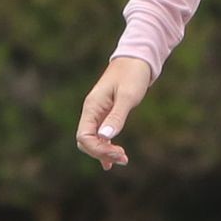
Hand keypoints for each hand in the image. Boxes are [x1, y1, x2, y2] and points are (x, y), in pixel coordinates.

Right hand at [76, 57, 152, 171]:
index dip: (98, 150)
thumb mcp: (127, 96)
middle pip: (85, 141)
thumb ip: (117, 116)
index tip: (119, 153)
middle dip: (101, 153)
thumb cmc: (133, 75)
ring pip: (92, 140)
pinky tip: (111, 161)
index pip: (83, 136)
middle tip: (124, 158)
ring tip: (123, 159)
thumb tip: (105, 138)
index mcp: (92, 107)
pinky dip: (105, 148)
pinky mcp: (105, 114)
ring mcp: (97, 113)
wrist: (137, 59)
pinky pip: (99, 135)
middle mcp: (91, 111)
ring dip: (104, 152)